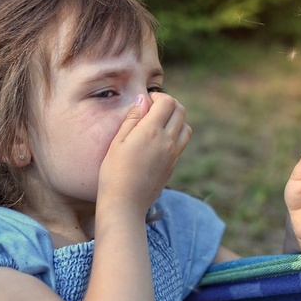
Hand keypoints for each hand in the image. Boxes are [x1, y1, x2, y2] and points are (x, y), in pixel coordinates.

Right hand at [98, 92, 191, 214]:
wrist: (125, 203)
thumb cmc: (114, 172)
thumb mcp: (117, 142)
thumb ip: (133, 118)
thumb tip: (144, 99)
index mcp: (152, 131)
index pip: (167, 102)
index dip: (158, 96)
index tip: (146, 101)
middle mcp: (167, 141)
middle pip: (181, 111)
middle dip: (169, 104)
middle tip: (153, 109)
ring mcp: (173, 154)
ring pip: (186, 127)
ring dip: (176, 120)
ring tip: (158, 124)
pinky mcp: (173, 165)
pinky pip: (182, 143)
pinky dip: (176, 135)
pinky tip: (159, 141)